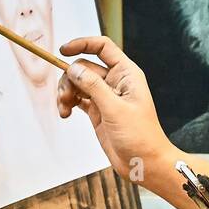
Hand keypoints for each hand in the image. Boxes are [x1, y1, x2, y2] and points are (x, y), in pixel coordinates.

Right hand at [57, 36, 170, 177]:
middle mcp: (115, 82)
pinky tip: (65, 113)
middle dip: (70, 78)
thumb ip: (94, 87)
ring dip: (66, 92)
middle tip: (65, 97)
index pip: (102, 47)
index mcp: (126, 74)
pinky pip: (77, 99)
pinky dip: (68, 103)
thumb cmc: (140, 136)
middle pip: (84, 66)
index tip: (63, 51)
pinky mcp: (97, 112)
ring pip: (78, 83)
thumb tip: (73, 68)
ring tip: (64, 108)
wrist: (145, 164)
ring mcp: (105, 97)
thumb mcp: (116, 109)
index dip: (82, 44)